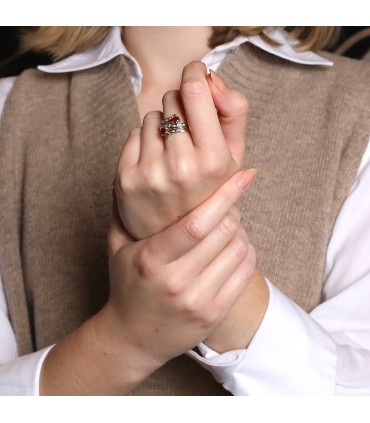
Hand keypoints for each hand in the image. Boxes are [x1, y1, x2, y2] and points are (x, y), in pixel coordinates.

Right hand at [106, 170, 255, 368]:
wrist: (133, 337)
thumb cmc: (127, 285)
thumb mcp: (118, 247)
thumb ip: (124, 210)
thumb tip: (134, 173)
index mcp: (151, 259)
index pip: (195, 223)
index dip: (223, 196)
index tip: (242, 176)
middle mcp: (175, 281)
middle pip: (223, 233)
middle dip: (232, 212)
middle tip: (225, 208)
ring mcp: (197, 300)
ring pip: (238, 250)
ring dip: (240, 232)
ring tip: (227, 229)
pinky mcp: (213, 314)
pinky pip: (245, 273)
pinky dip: (246, 254)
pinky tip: (233, 250)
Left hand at [115, 62, 249, 239]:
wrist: (178, 237)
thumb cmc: (207, 192)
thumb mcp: (233, 157)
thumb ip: (233, 113)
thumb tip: (211, 78)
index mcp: (214, 161)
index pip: (194, 91)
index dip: (194, 73)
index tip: (194, 71)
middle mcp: (180, 167)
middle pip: (172, 99)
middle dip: (181, 105)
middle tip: (187, 133)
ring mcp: (150, 174)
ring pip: (152, 116)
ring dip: (162, 126)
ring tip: (171, 155)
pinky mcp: (125, 179)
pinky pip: (133, 133)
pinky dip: (144, 141)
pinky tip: (154, 163)